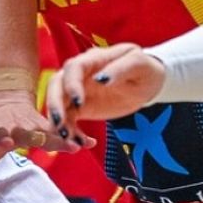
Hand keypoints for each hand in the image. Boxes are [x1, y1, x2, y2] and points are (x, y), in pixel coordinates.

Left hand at [0, 90, 74, 189]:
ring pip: (49, 132)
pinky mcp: (48, 127)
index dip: (2, 138)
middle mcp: (18, 126)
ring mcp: (35, 126)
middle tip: (49, 143)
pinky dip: (76, 136)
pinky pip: (63, 132)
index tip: (7, 142)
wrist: (7, 105)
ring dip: (63, 138)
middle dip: (37, 137)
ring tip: (76, 145)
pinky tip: (89, 143)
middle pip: (29, 132)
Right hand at [45, 43, 161, 139]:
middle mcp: (80, 74)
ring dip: (59, 124)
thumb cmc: (145, 69)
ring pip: (57, 105)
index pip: (73, 68)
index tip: (79, 102)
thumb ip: (120, 68)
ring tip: (73, 142)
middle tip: (62, 126)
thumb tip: (101, 79)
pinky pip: (67, 121)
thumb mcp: (139, 64)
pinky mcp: (80, 108)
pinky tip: (84, 143)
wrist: (149, 84)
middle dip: (54, 106)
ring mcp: (78, 91)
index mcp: (93, 59)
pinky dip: (70, 134)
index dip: (71, 85)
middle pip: (56, 85)